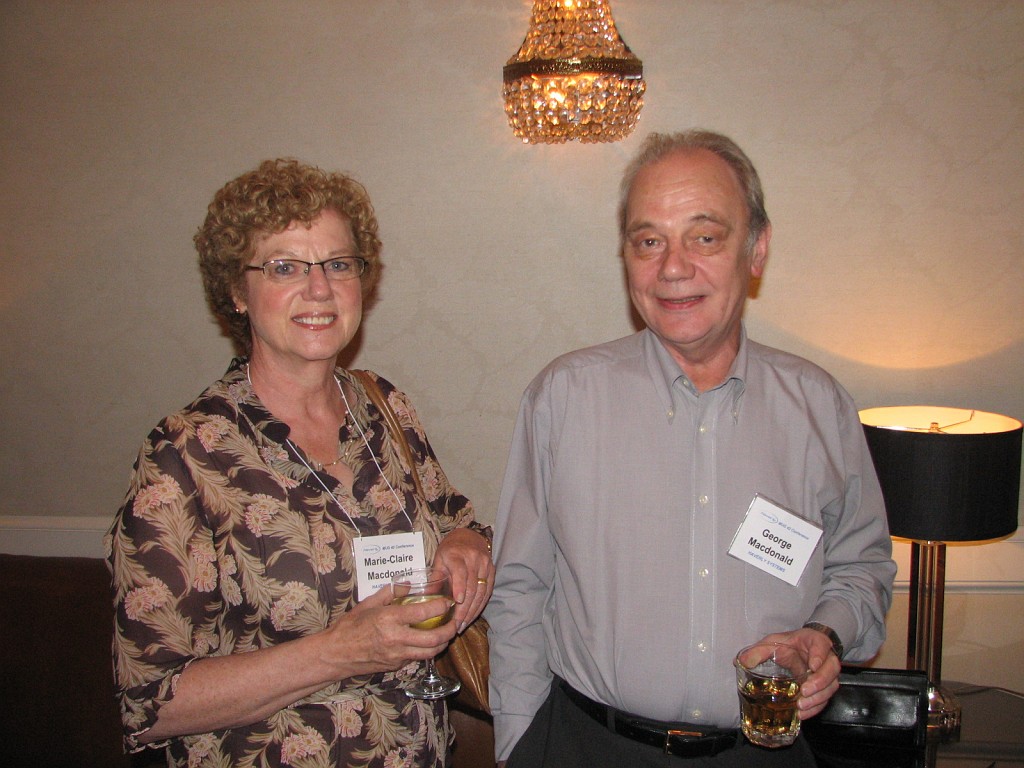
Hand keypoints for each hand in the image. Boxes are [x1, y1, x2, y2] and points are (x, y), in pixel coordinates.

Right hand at [320, 583, 456, 676]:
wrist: (336, 654)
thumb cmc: (350, 626)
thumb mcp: (368, 604)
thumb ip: (391, 593)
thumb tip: (409, 583)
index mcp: (389, 619)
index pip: (423, 613)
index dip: (440, 606)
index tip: (448, 601)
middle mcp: (396, 639)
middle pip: (433, 638)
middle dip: (450, 630)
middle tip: (455, 622)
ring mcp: (397, 655)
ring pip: (430, 653)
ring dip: (442, 644)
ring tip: (447, 634)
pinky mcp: (396, 666)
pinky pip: (417, 658)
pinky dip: (426, 650)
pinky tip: (428, 642)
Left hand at [434, 528, 493, 631]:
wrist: (469, 537)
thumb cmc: (450, 550)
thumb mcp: (439, 560)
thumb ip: (434, 579)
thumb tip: (424, 600)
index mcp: (457, 555)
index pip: (461, 571)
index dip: (460, 586)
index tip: (458, 601)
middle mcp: (474, 559)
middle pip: (472, 586)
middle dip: (464, 608)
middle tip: (456, 625)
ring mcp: (485, 564)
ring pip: (481, 591)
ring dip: (473, 611)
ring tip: (463, 625)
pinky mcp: (492, 570)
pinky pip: (488, 591)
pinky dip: (480, 605)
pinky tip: (472, 616)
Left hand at [759, 627, 840, 719]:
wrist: (802, 648)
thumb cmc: (790, 644)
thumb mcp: (773, 642)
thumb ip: (758, 651)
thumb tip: (740, 662)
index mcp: (815, 642)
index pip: (822, 646)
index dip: (820, 656)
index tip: (812, 666)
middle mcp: (826, 658)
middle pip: (832, 669)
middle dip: (820, 682)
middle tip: (804, 691)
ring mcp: (828, 674)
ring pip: (831, 686)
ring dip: (818, 698)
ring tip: (801, 706)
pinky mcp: (825, 687)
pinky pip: (825, 698)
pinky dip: (815, 708)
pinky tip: (803, 714)